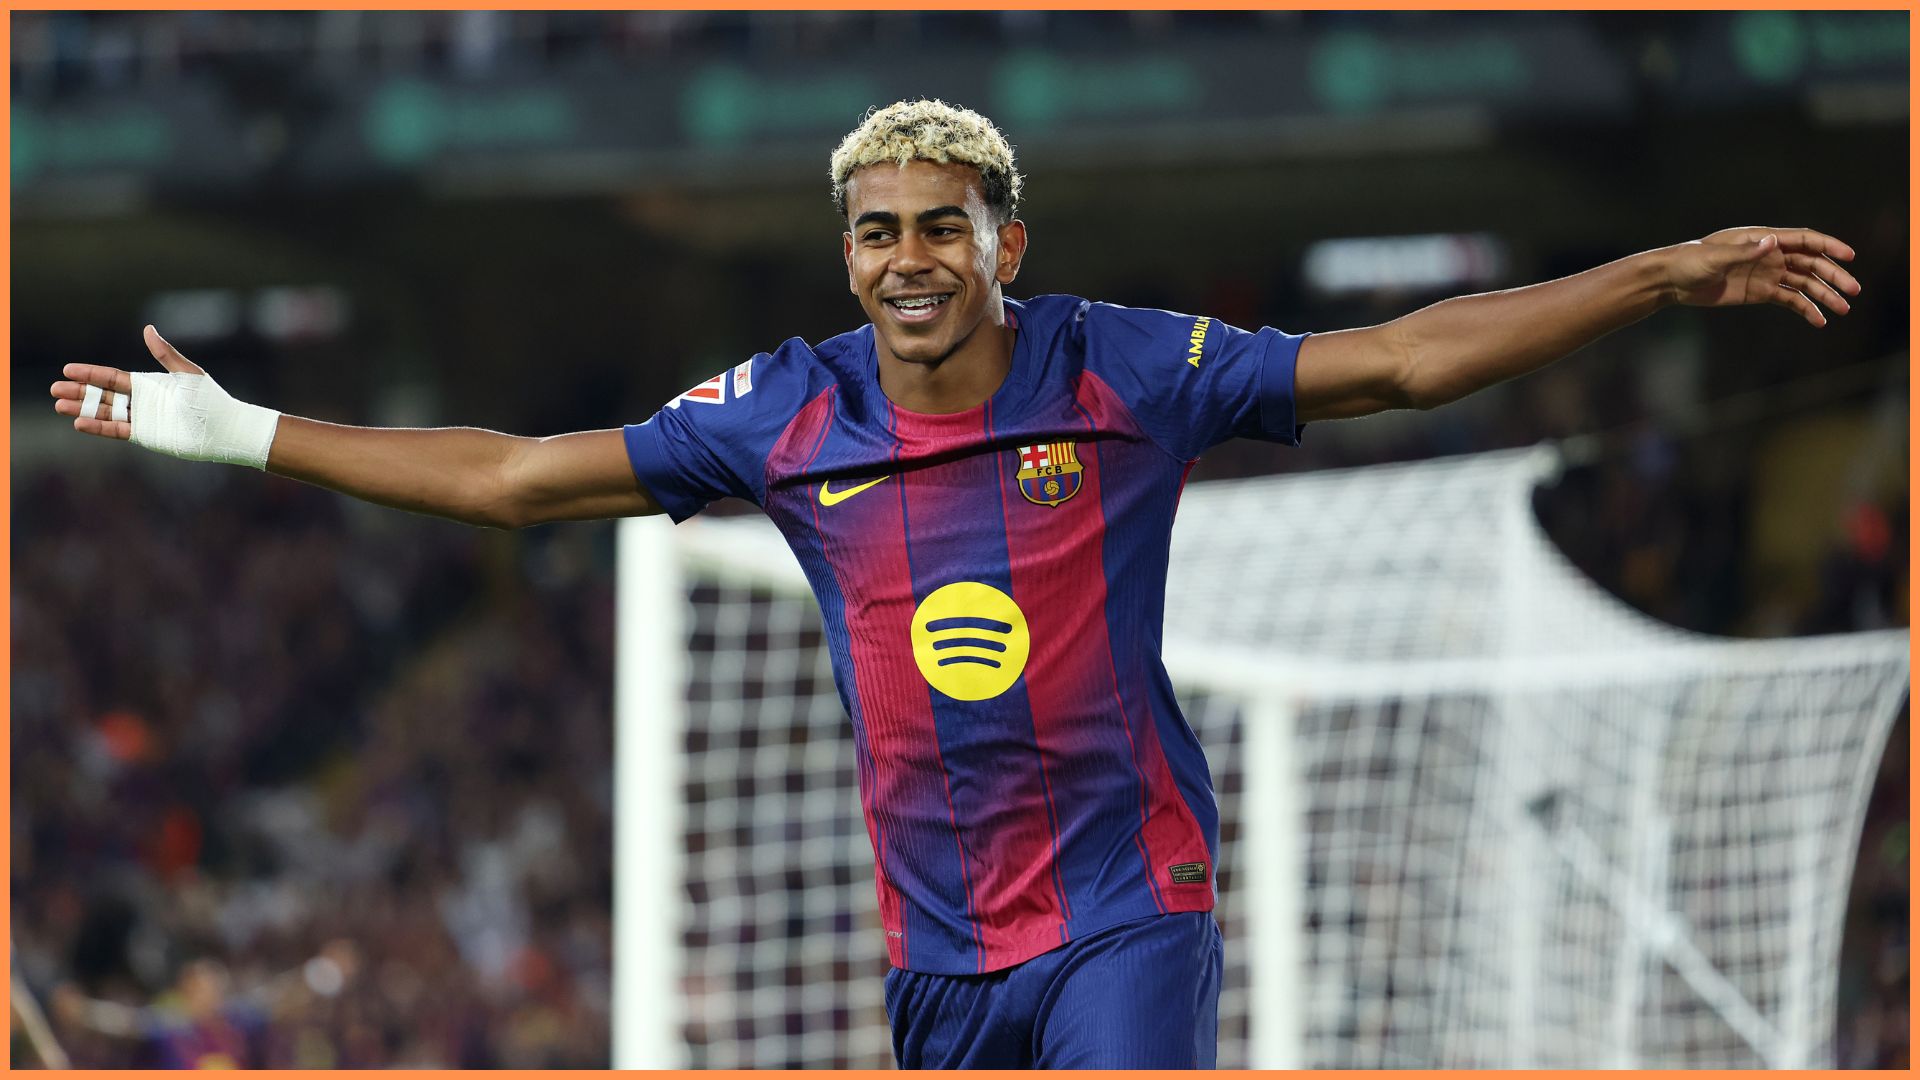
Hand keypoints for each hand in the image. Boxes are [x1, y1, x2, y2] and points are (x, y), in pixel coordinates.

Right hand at [50, 325, 206, 439]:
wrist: (224, 429)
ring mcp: (142, 419)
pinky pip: (116, 431)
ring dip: (82, 409)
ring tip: (59, 405)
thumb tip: (148, 329)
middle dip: (79, 392)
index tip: (68, 369)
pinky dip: (98, 427)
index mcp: (149, 384)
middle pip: (103, 395)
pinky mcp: (146, 436)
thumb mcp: (187, 374)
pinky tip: (79, 423)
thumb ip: (165, 354)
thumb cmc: (211, 399)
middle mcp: (142, 401)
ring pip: (105, 413)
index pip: (112, 377)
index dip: (90, 374)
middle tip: (54, 389)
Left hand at [1666, 227, 1858, 326]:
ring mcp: (1767, 274)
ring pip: (1804, 283)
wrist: (1672, 280)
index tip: (1849, 256)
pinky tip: (1819, 320)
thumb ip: (1745, 252)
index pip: (1804, 240)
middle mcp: (1770, 254)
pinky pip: (1788, 300)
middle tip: (1853, 290)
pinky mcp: (1760, 292)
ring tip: (1843, 309)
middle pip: (1810, 263)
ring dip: (1824, 295)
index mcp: (1762, 239)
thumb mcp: (1716, 256)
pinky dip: (1805, 309)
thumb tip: (1772, 242)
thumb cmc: (1691, 261)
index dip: (1828, 246)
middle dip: (1833, 276)